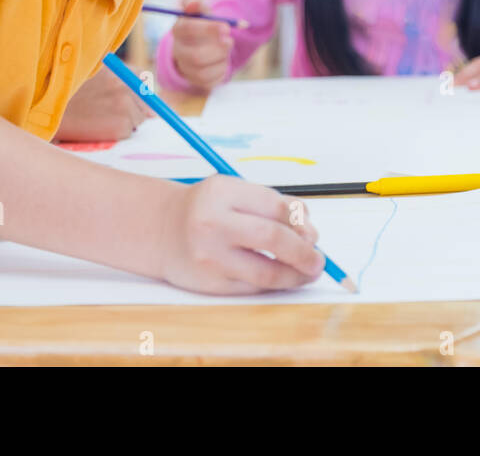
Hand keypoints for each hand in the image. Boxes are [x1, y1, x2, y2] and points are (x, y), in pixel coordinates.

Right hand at [54, 67, 152, 141]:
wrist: (43, 108)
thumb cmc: (64, 94)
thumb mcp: (92, 75)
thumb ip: (119, 82)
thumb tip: (151, 109)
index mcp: (120, 71)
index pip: (144, 83)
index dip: (139, 96)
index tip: (132, 103)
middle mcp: (126, 86)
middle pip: (147, 105)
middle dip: (134, 112)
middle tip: (107, 115)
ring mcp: (125, 106)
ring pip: (138, 121)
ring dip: (125, 124)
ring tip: (98, 121)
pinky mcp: (120, 126)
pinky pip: (128, 133)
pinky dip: (116, 135)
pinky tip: (96, 129)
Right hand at [157, 175, 324, 294]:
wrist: (161, 229)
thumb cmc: (207, 209)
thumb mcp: (235, 193)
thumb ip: (271, 206)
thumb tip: (310, 234)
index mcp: (223, 191)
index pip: (278, 208)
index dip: (303, 223)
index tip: (312, 234)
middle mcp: (213, 222)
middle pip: (274, 239)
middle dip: (305, 253)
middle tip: (319, 261)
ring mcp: (210, 255)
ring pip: (267, 273)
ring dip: (295, 276)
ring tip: (306, 273)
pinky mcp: (209, 283)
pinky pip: (252, 288)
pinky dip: (273, 284)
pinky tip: (281, 278)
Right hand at [170, 0, 233, 90]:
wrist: (200, 40)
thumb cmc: (200, 21)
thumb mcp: (198, 9)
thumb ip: (196, 2)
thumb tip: (196, 2)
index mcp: (178, 30)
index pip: (188, 30)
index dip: (208, 29)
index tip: (226, 27)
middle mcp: (178, 50)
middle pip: (195, 56)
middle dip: (217, 49)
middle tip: (230, 40)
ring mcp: (186, 67)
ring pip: (202, 71)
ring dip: (220, 58)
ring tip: (226, 48)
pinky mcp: (196, 80)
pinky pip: (210, 81)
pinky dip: (221, 70)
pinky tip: (222, 60)